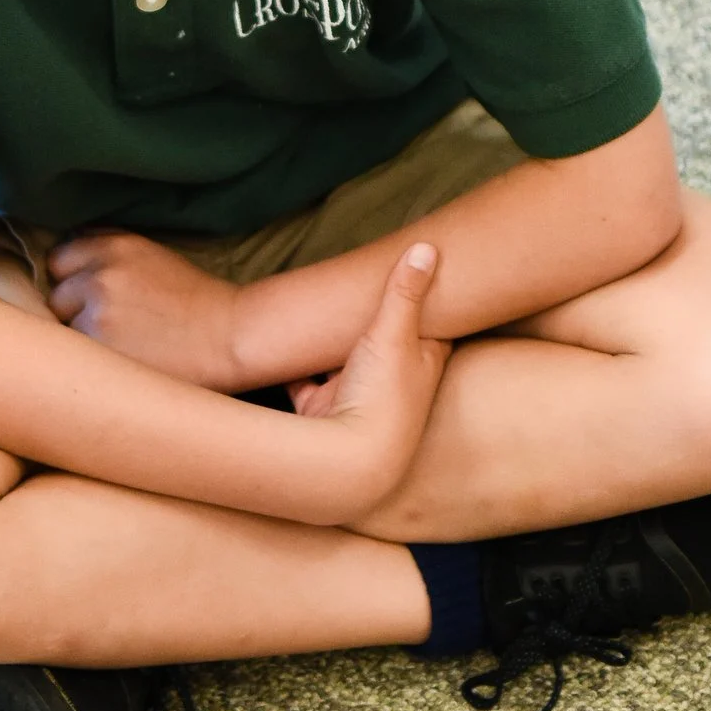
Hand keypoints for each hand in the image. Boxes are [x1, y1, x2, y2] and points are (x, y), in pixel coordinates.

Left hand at [47, 229, 246, 386]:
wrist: (230, 336)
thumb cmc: (198, 303)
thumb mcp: (154, 259)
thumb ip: (111, 258)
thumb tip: (69, 270)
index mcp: (116, 245)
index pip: (62, 257)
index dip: (72, 279)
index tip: (89, 295)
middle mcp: (102, 272)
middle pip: (56, 294)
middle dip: (74, 310)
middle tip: (110, 325)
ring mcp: (97, 310)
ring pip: (64, 328)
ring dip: (82, 337)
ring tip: (121, 344)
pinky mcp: (99, 346)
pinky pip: (78, 355)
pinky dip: (95, 360)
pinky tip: (124, 361)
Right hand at [283, 242, 447, 518]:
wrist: (348, 463)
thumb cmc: (384, 400)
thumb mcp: (396, 334)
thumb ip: (405, 291)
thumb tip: (427, 247)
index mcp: (421, 362)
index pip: (431, 326)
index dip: (427, 300)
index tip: (423, 271)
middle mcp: (390, 379)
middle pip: (383, 341)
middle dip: (371, 318)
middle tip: (359, 283)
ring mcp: (353, 393)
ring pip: (339, 358)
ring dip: (328, 341)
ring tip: (318, 306)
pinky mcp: (319, 405)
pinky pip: (300, 378)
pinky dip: (289, 364)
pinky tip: (279, 338)